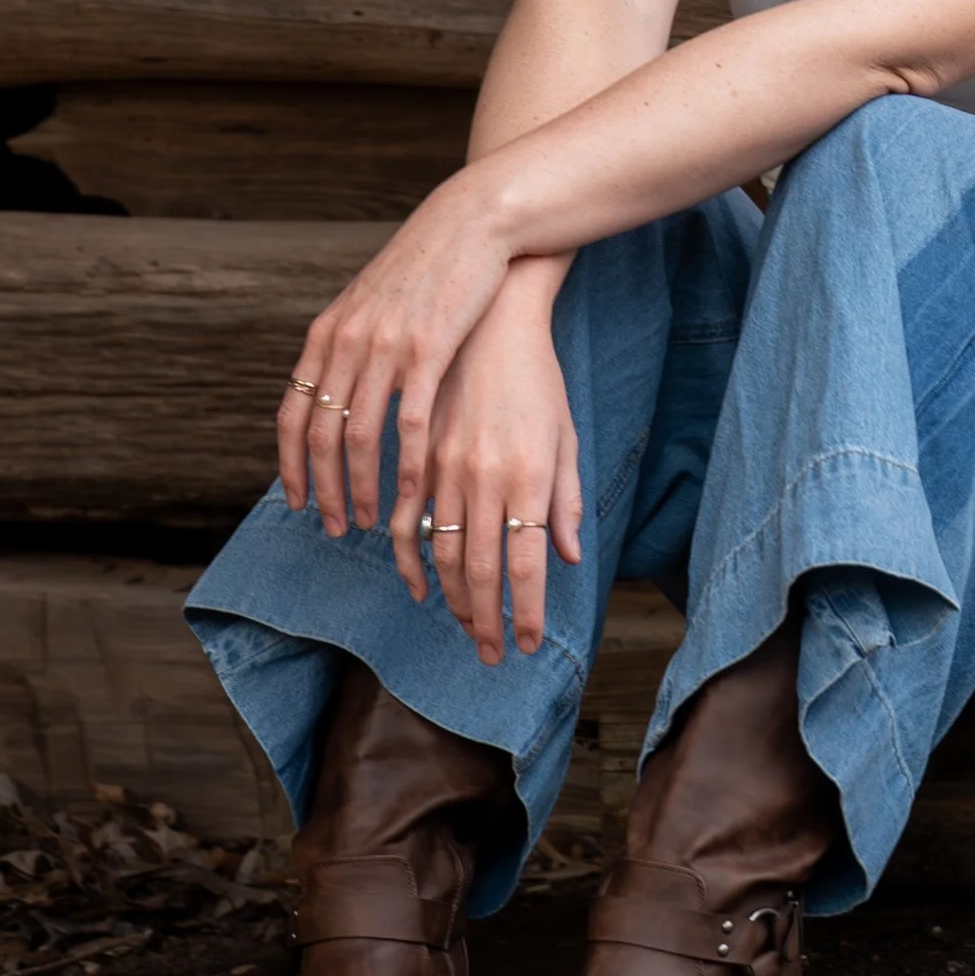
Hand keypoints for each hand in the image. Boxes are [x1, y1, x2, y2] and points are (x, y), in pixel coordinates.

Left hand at [277, 171, 521, 537]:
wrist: (472, 222)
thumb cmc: (427, 268)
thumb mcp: (372, 303)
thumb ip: (350, 346)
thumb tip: (337, 392)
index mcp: (328, 333)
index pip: (292, 414)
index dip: (291, 465)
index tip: (299, 502)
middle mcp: (347, 342)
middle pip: (321, 434)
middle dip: (324, 489)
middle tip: (335, 527)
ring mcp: (385, 345)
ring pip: (360, 435)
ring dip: (360, 487)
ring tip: (370, 520)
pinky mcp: (428, 348)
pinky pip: (408, 421)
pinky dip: (405, 464)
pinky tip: (411, 491)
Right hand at [403, 273, 585, 662]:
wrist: (492, 320)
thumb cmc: (539, 380)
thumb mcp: (565, 435)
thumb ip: (565, 498)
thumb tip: (566, 557)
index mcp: (530, 473)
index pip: (526, 563)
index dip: (526, 612)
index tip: (527, 645)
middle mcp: (487, 475)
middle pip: (480, 568)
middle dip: (488, 621)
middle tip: (495, 655)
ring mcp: (448, 465)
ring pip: (442, 551)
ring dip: (454, 600)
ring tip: (468, 630)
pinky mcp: (420, 453)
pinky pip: (408, 518)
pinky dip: (410, 560)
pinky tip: (420, 587)